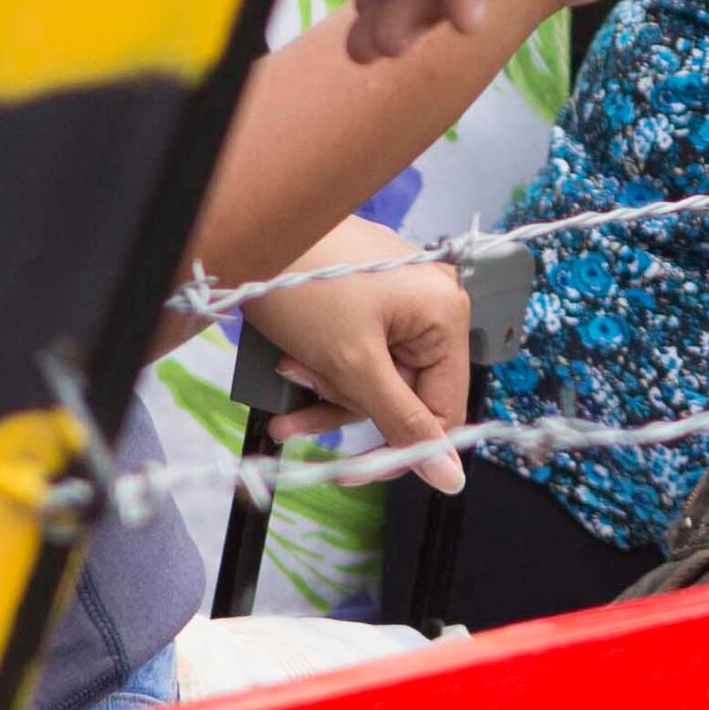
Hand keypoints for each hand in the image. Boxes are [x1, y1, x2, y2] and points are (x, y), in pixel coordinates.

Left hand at [246, 243, 472, 493]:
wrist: (256, 232)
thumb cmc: (306, 286)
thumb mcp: (355, 366)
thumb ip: (403, 423)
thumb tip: (451, 477)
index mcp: (446, 314)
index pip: (443, 406)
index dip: (401, 445)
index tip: (357, 472)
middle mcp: (430, 303)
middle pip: (401, 391)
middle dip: (344, 404)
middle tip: (300, 417)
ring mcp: (398, 297)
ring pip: (373, 373)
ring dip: (326, 387)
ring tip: (286, 378)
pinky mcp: (367, 294)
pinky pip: (357, 349)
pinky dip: (324, 364)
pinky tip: (290, 363)